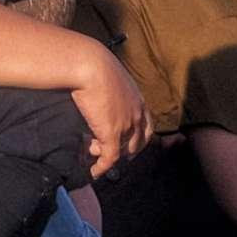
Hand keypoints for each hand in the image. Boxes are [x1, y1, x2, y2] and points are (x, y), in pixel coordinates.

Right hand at [71, 46, 152, 177]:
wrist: (89, 65)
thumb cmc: (94, 65)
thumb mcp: (109, 77)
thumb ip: (110, 90)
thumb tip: (98, 93)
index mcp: (139, 99)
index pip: (147, 125)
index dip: (140, 138)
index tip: (131, 145)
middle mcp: (137, 114)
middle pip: (138, 141)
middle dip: (125, 149)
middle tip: (110, 152)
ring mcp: (127, 125)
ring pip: (123, 150)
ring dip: (109, 154)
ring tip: (93, 152)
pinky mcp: (112, 133)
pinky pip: (110, 157)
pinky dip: (102, 167)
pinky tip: (94, 172)